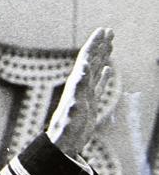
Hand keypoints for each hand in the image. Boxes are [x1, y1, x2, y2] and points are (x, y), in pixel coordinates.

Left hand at [46, 27, 113, 157]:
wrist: (62, 144)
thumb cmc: (67, 130)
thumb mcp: (73, 111)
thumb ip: (78, 90)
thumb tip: (83, 72)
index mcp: (76, 83)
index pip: (87, 58)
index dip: (95, 43)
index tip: (103, 30)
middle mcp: (79, 86)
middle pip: (91, 60)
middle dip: (100, 45)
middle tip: (109, 30)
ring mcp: (84, 94)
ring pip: (95, 70)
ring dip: (103, 56)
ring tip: (110, 44)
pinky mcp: (89, 104)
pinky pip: (98, 86)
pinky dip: (103, 76)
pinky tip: (107, 70)